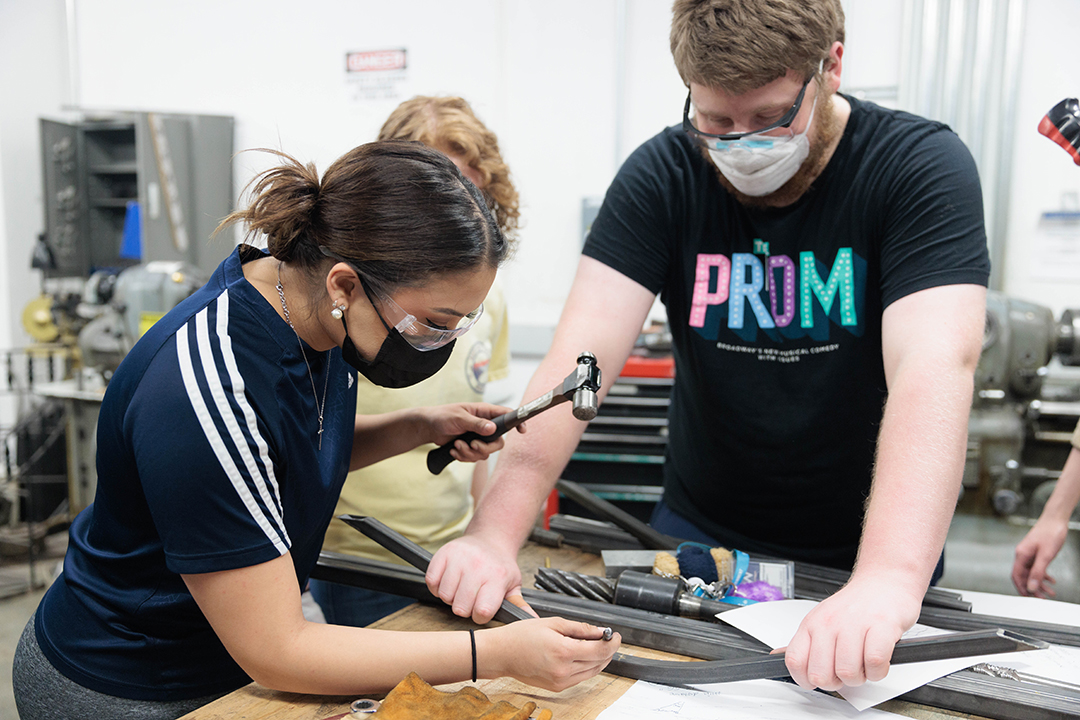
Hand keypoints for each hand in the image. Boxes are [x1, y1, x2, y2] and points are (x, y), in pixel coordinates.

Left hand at [425, 402, 523, 462]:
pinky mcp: (471, 447)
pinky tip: (454, 450)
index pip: (506, 415)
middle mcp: (485, 425)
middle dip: (485, 448)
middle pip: (498, 442)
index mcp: (484, 412)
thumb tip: (492, 428)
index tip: (522, 431)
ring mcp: (479, 437)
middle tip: (472, 445)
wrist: (429, 428)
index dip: (517, 423)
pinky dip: (464, 456)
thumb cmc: (443, 416)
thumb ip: (476, 424)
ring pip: (485, 453)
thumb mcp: (459, 418)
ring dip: (470, 453)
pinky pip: (475, 458)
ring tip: (456, 445)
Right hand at [427, 533, 527, 623]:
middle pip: (460, 607)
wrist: (490, 538)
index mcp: (497, 577)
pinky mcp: (443, 553)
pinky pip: (432, 581)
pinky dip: (437, 586)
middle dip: (465, 608)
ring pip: (445, 595)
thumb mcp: (513, 584)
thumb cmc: (500, 566)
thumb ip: (519, 604)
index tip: (482, 609)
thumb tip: (532, 620)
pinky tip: (448, 581)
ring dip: (450, 597)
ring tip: (460, 588)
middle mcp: (478, 566)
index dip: (480, 615)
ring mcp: (459, 559)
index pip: (482, 611)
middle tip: (471, 598)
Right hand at [479, 618, 619, 691]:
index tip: (615, 635)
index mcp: (564, 651)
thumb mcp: (553, 623)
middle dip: (608, 650)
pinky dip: (587, 667)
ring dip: (599, 660)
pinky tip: (583, 656)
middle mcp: (564, 670)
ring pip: (592, 672)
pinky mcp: (556, 687)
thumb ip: (579, 628)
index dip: (612, 642)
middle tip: (608, 639)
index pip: (600, 650)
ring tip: (597, 646)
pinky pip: (580, 677)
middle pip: (599, 662)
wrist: (502, 654)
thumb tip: (599, 631)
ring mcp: (560, 681)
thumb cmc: (521, 636)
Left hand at [783, 574, 920, 690]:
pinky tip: (878, 660)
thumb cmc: (855, 604)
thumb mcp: (821, 618)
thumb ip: (804, 641)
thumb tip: (779, 655)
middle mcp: (829, 623)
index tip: (817, 681)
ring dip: (860, 677)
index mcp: (811, 624)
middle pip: (821, 674)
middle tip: (846, 672)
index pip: (795, 660)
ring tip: (864, 663)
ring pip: (848, 673)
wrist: (883, 582)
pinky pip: (874, 662)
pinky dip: (878, 670)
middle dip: (837, 682)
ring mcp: (854, 624)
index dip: (805, 679)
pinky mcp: (881, 626)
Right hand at [1012, 518, 1066, 597]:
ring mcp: (1029, 553)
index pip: (1017, 576)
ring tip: (1050, 592)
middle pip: (1024, 576)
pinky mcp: (1036, 552)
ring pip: (1031, 573)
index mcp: (1021, 555)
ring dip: (1039, 583)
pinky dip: (1043, 575)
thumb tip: (1031, 587)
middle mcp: (1023, 555)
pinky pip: (1037, 567)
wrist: (1055, 519)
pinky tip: (1051, 580)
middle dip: (1033, 588)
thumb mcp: (1046, 555)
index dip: (1022, 588)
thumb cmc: (1050, 533)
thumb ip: (1038, 572)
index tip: (1029, 598)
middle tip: (1042, 598)